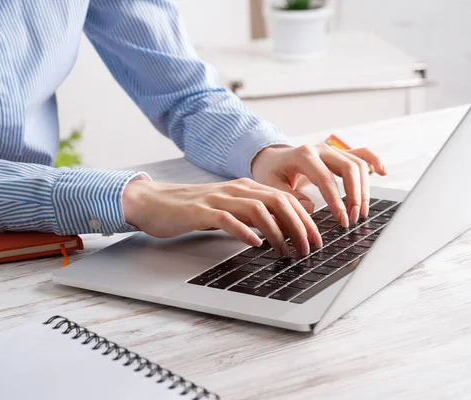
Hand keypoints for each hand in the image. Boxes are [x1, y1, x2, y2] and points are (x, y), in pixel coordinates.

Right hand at [122, 179, 322, 256]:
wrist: (154, 202)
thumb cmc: (192, 209)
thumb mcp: (228, 209)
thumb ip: (252, 215)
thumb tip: (280, 230)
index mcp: (245, 187)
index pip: (285, 198)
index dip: (305, 218)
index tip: (316, 239)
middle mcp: (236, 189)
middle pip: (278, 201)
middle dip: (299, 226)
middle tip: (309, 248)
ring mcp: (218, 198)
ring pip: (259, 209)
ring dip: (278, 232)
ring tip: (287, 251)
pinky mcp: (200, 211)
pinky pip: (228, 218)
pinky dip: (245, 231)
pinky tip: (256, 243)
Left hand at [251, 144, 386, 225]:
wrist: (271, 158)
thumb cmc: (271, 172)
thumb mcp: (271, 186)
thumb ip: (289, 197)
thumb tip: (310, 208)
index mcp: (303, 155)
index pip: (326, 179)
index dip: (337, 201)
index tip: (342, 220)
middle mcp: (321, 149)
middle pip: (349, 168)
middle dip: (355, 195)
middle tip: (354, 218)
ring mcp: (332, 150)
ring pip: (358, 164)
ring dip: (364, 189)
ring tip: (361, 211)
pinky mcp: (339, 154)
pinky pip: (361, 154)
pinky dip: (374, 162)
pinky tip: (383, 173)